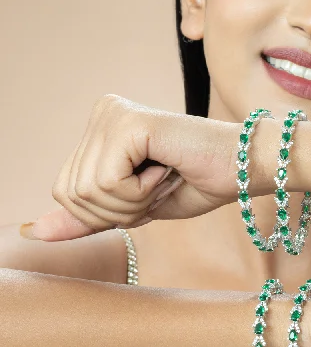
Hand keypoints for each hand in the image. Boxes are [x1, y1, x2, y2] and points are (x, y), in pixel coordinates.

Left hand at [22, 94, 239, 240]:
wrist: (244, 168)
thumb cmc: (198, 183)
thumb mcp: (132, 209)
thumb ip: (85, 218)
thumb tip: (30, 233)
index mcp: (99, 128)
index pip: (64, 192)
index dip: (106, 212)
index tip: (149, 190)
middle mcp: (101, 113)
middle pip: (69, 194)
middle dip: (117, 210)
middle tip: (159, 185)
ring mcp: (112, 114)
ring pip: (86, 192)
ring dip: (132, 203)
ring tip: (165, 176)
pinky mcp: (128, 122)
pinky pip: (107, 183)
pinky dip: (139, 193)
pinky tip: (166, 169)